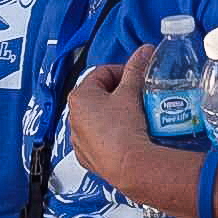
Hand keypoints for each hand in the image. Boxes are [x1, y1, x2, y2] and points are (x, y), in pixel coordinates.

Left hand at [66, 46, 155, 192]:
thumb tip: (144, 51)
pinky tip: (126, 136)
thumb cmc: (125, 129)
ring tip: (135, 116)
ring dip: (115, 114)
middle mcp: (73, 117)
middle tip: (138, 96)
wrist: (129, 166)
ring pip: (99, 118)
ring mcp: (79, 139)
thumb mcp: (131, 92)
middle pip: (99, 95)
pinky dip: (111, 134)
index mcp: (79, 97)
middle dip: (119, 93)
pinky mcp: (87, 157)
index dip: (123, 72)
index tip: (138, 77)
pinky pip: (99, 139)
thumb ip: (136, 68)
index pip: (102, 73)